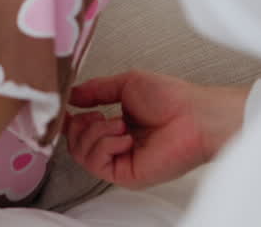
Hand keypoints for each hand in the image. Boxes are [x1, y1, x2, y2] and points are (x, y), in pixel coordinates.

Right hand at [66, 71, 249, 189]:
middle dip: (79, 126)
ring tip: (119, 122)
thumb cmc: (173, 99)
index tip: (65, 107)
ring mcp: (121, 162)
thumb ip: (95, 89)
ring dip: (95, 133)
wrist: (195, 115)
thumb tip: (72, 94)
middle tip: (97, 114)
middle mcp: (117, 147)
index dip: (68, 119)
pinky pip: (97, 163)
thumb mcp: (125, 84)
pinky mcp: (127, 175)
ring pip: (81, 154)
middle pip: (74, 144)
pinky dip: (106, 144)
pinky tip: (124, 135)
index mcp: (117, 127)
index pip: (79, 130)